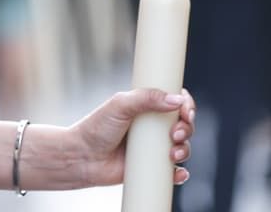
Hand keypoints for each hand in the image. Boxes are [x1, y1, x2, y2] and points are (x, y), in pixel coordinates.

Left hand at [68, 88, 194, 187]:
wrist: (82, 158)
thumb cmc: (96, 128)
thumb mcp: (120, 105)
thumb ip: (146, 97)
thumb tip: (176, 99)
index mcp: (147, 107)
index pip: (175, 101)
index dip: (186, 105)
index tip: (185, 111)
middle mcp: (153, 126)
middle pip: (184, 124)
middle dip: (187, 128)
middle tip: (175, 133)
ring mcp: (153, 147)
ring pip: (183, 147)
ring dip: (185, 150)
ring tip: (172, 154)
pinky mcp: (151, 167)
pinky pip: (173, 172)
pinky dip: (180, 173)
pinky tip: (178, 173)